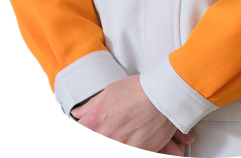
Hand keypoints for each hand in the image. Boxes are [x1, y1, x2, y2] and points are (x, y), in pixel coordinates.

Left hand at [72, 74, 194, 154]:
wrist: (163, 94)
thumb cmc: (138, 89)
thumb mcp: (110, 91)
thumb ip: (90, 105)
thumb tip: (77, 113)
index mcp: (96, 119)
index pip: (81, 127)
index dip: (87, 127)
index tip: (92, 126)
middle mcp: (107, 134)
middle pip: (99, 136)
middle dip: (104, 132)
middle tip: (115, 126)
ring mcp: (123, 144)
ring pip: (115, 143)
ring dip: (117, 138)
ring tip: (126, 131)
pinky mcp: (138, 150)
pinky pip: (130, 148)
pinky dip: (130, 144)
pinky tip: (134, 138)